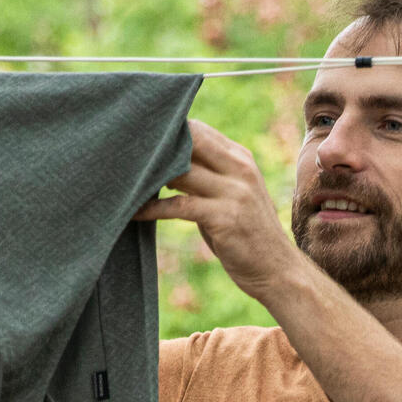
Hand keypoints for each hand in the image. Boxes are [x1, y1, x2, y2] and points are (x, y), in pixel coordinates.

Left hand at [138, 119, 310, 301]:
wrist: (278, 271)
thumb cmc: (246, 235)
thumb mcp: (232, 196)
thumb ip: (206, 175)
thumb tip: (165, 162)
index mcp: (241, 159)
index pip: (199, 130)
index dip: (168, 133)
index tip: (140, 141)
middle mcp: (240, 169)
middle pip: (190, 141)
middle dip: (156, 148)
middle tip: (124, 157)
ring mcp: (235, 193)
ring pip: (181, 171)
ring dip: (149, 177)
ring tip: (123, 182)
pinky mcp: (225, 218)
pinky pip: (178, 206)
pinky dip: (152, 208)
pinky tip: (133, 212)